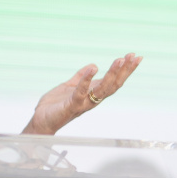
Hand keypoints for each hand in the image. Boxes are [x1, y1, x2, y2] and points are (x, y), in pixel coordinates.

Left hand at [22, 53, 141, 135]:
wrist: (41, 121)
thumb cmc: (54, 106)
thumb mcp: (69, 86)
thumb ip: (80, 77)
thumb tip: (93, 65)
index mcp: (93, 94)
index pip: (113, 81)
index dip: (125, 70)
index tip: (135, 57)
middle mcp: (92, 100)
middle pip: (113, 85)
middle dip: (124, 70)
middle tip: (133, 56)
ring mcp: (83, 103)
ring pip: (102, 89)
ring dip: (112, 74)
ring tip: (119, 60)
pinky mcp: (71, 106)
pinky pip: (81, 92)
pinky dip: (86, 80)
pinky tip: (93, 68)